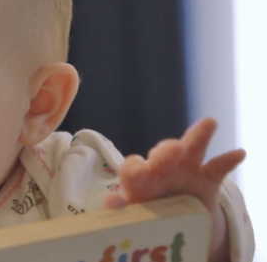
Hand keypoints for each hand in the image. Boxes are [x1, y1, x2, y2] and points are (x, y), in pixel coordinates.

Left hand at [103, 118, 244, 261]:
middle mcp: (161, 170)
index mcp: (140, 181)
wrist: (174, 225)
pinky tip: (238, 153)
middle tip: (174, 150)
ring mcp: (185, 172)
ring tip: (208, 124)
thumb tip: (112, 201)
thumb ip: (123, 209)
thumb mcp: (134, 216)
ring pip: (191, 150)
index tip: (141, 170)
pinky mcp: (207, 180)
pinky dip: (228, 160)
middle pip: (161, 154)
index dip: (135, 167)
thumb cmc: (147, 216)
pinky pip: (218, 168)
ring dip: (197, 137)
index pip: (133, 168)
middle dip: (166, 151)